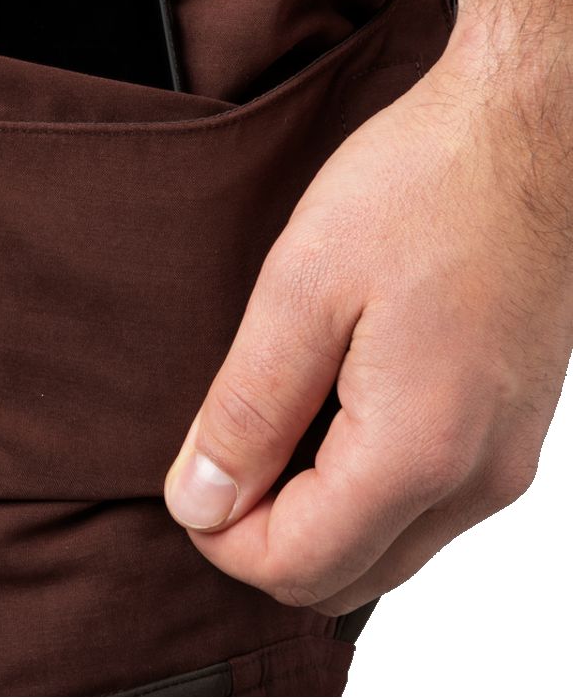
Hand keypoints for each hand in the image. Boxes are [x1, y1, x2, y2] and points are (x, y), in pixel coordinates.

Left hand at [164, 13, 572, 615]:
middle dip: (265, 534)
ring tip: (278, 409)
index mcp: (418, 452)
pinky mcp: (509, 431)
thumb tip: (201, 502)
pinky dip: (362, 481)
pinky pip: (424, 503)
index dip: (220, 535)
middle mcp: (476, 481)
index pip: (297, 568)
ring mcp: (502, 459)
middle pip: (344, 576)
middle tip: (226, 442)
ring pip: (386, 548)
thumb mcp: (302, 289)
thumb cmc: (423, 188)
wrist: (522, 135)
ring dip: (314, 509)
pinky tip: (333, 398)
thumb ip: (247, 411)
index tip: (190, 473)